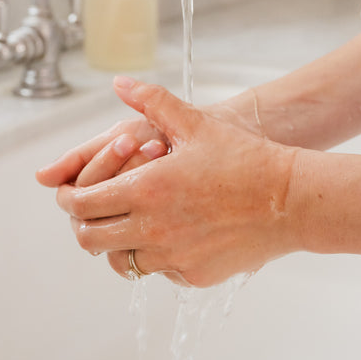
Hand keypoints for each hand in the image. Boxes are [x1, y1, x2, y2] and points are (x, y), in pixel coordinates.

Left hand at [55, 78, 299, 287]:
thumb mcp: (195, 123)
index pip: (82, 205)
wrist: (289, 200)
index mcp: (147, 189)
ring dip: (117, 242)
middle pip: (90, 238)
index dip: (71, 197)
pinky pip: (157, 271)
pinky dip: (154, 255)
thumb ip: (152, 102)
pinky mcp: (191, 276)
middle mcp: (152, 229)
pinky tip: (170, 233)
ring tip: (132, 220)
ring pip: (119, 261)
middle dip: (86, 222)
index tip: (77, 190)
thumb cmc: (245, 158)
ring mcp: (172, 257)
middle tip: (98, 207)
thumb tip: (120, 83)